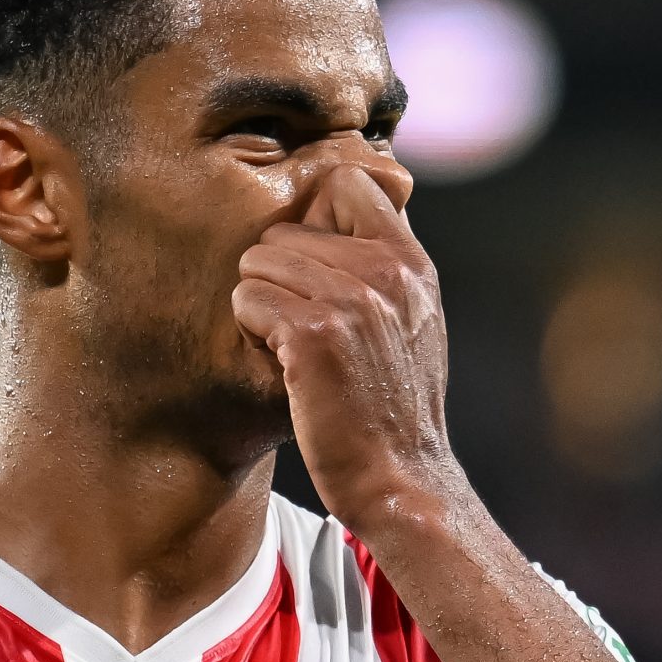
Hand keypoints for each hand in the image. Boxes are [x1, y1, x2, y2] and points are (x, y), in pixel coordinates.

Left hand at [232, 166, 468, 532]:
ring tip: (290, 347)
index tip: (312, 261)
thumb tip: (340, 219)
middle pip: (285, 230)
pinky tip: (281, 364)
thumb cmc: (393, 411)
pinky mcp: (313, 334)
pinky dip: (252, 332)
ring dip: (260, 305)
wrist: (400, 479)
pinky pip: (248, 299)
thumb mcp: (414, 326)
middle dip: (278, 276)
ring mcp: (351, 299)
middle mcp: (386, 271)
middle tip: (299, 326)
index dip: (316, 214)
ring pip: (259, 262)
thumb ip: (385, 271)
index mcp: (412, 264)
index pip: (349, 181)